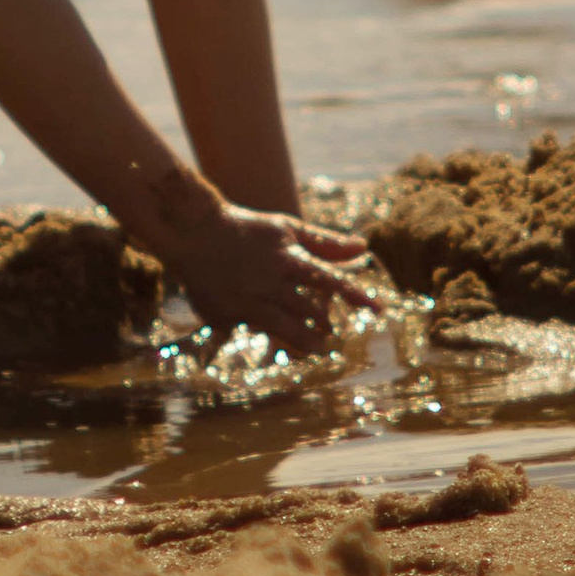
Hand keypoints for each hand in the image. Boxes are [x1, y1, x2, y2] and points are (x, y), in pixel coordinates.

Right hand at [180, 202, 385, 350]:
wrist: (195, 234)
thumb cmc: (249, 231)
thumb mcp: (288, 231)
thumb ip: (326, 244)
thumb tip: (364, 247)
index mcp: (288, 258)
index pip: (330, 278)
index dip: (355, 295)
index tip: (379, 309)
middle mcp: (271, 282)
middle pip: (310, 311)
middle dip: (324, 323)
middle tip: (329, 329)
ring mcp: (248, 301)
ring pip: (287, 330)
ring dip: (306, 340)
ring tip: (315, 345)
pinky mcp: (228, 317)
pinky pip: (255, 333)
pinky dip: (269, 336)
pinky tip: (275, 339)